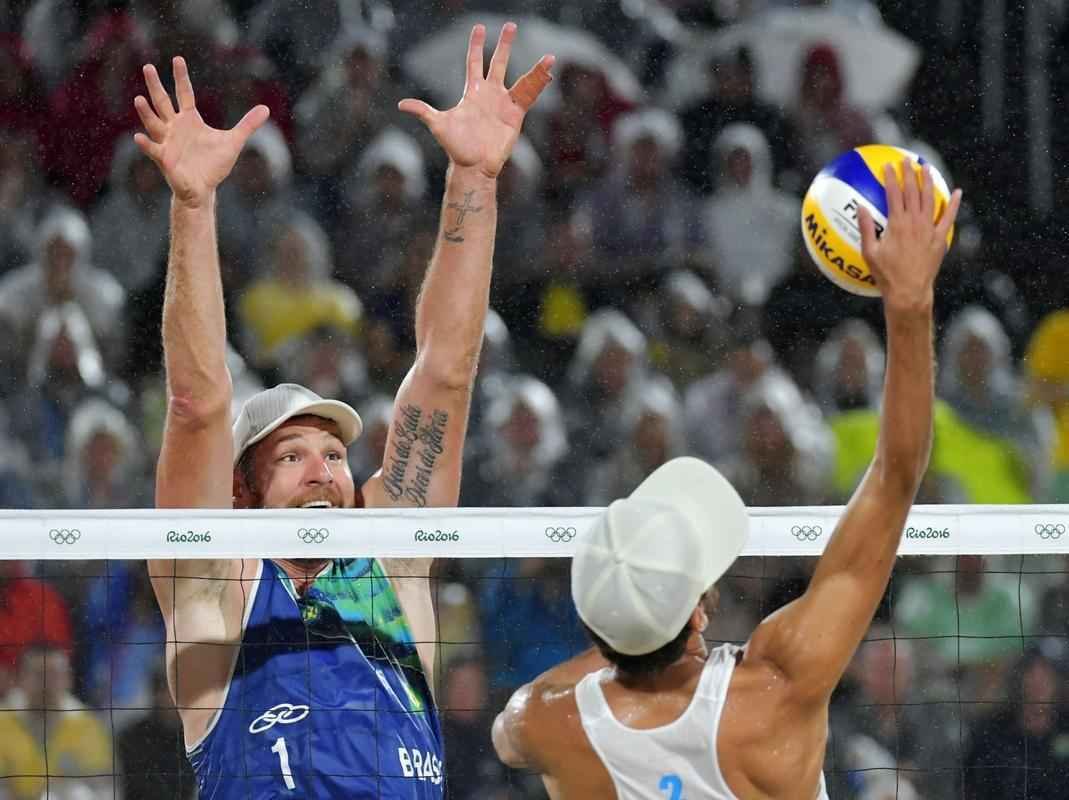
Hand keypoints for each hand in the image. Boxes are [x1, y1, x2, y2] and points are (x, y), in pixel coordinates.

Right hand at [133, 56, 269, 206]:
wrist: (204, 189)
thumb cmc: (214, 164)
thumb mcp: (233, 141)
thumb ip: (248, 124)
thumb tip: (266, 108)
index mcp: (190, 120)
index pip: (184, 94)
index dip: (181, 78)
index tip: (177, 59)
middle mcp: (175, 127)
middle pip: (162, 102)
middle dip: (155, 86)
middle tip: (148, 67)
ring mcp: (168, 142)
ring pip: (154, 124)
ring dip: (146, 113)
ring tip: (139, 99)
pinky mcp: (165, 160)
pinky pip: (154, 150)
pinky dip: (146, 144)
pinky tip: (139, 137)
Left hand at [398, 23, 553, 179]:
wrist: (474, 165)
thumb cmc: (456, 146)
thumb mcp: (438, 125)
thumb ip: (423, 111)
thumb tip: (402, 104)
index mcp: (473, 92)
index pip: (475, 62)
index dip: (476, 45)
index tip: (479, 27)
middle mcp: (490, 94)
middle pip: (498, 63)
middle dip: (504, 45)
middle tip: (511, 25)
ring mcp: (504, 104)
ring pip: (521, 80)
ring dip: (534, 68)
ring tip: (550, 57)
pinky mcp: (516, 116)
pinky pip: (530, 98)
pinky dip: (539, 86)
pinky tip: (550, 74)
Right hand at [858, 160, 961, 309]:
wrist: (909, 291)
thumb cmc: (886, 275)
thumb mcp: (869, 252)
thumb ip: (865, 228)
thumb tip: (860, 208)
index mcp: (896, 224)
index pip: (894, 194)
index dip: (891, 177)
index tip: (888, 165)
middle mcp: (914, 223)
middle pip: (912, 192)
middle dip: (909, 173)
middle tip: (906, 160)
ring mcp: (929, 230)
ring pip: (930, 199)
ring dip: (928, 182)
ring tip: (926, 167)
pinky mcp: (940, 239)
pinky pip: (949, 218)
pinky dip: (953, 204)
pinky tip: (957, 192)